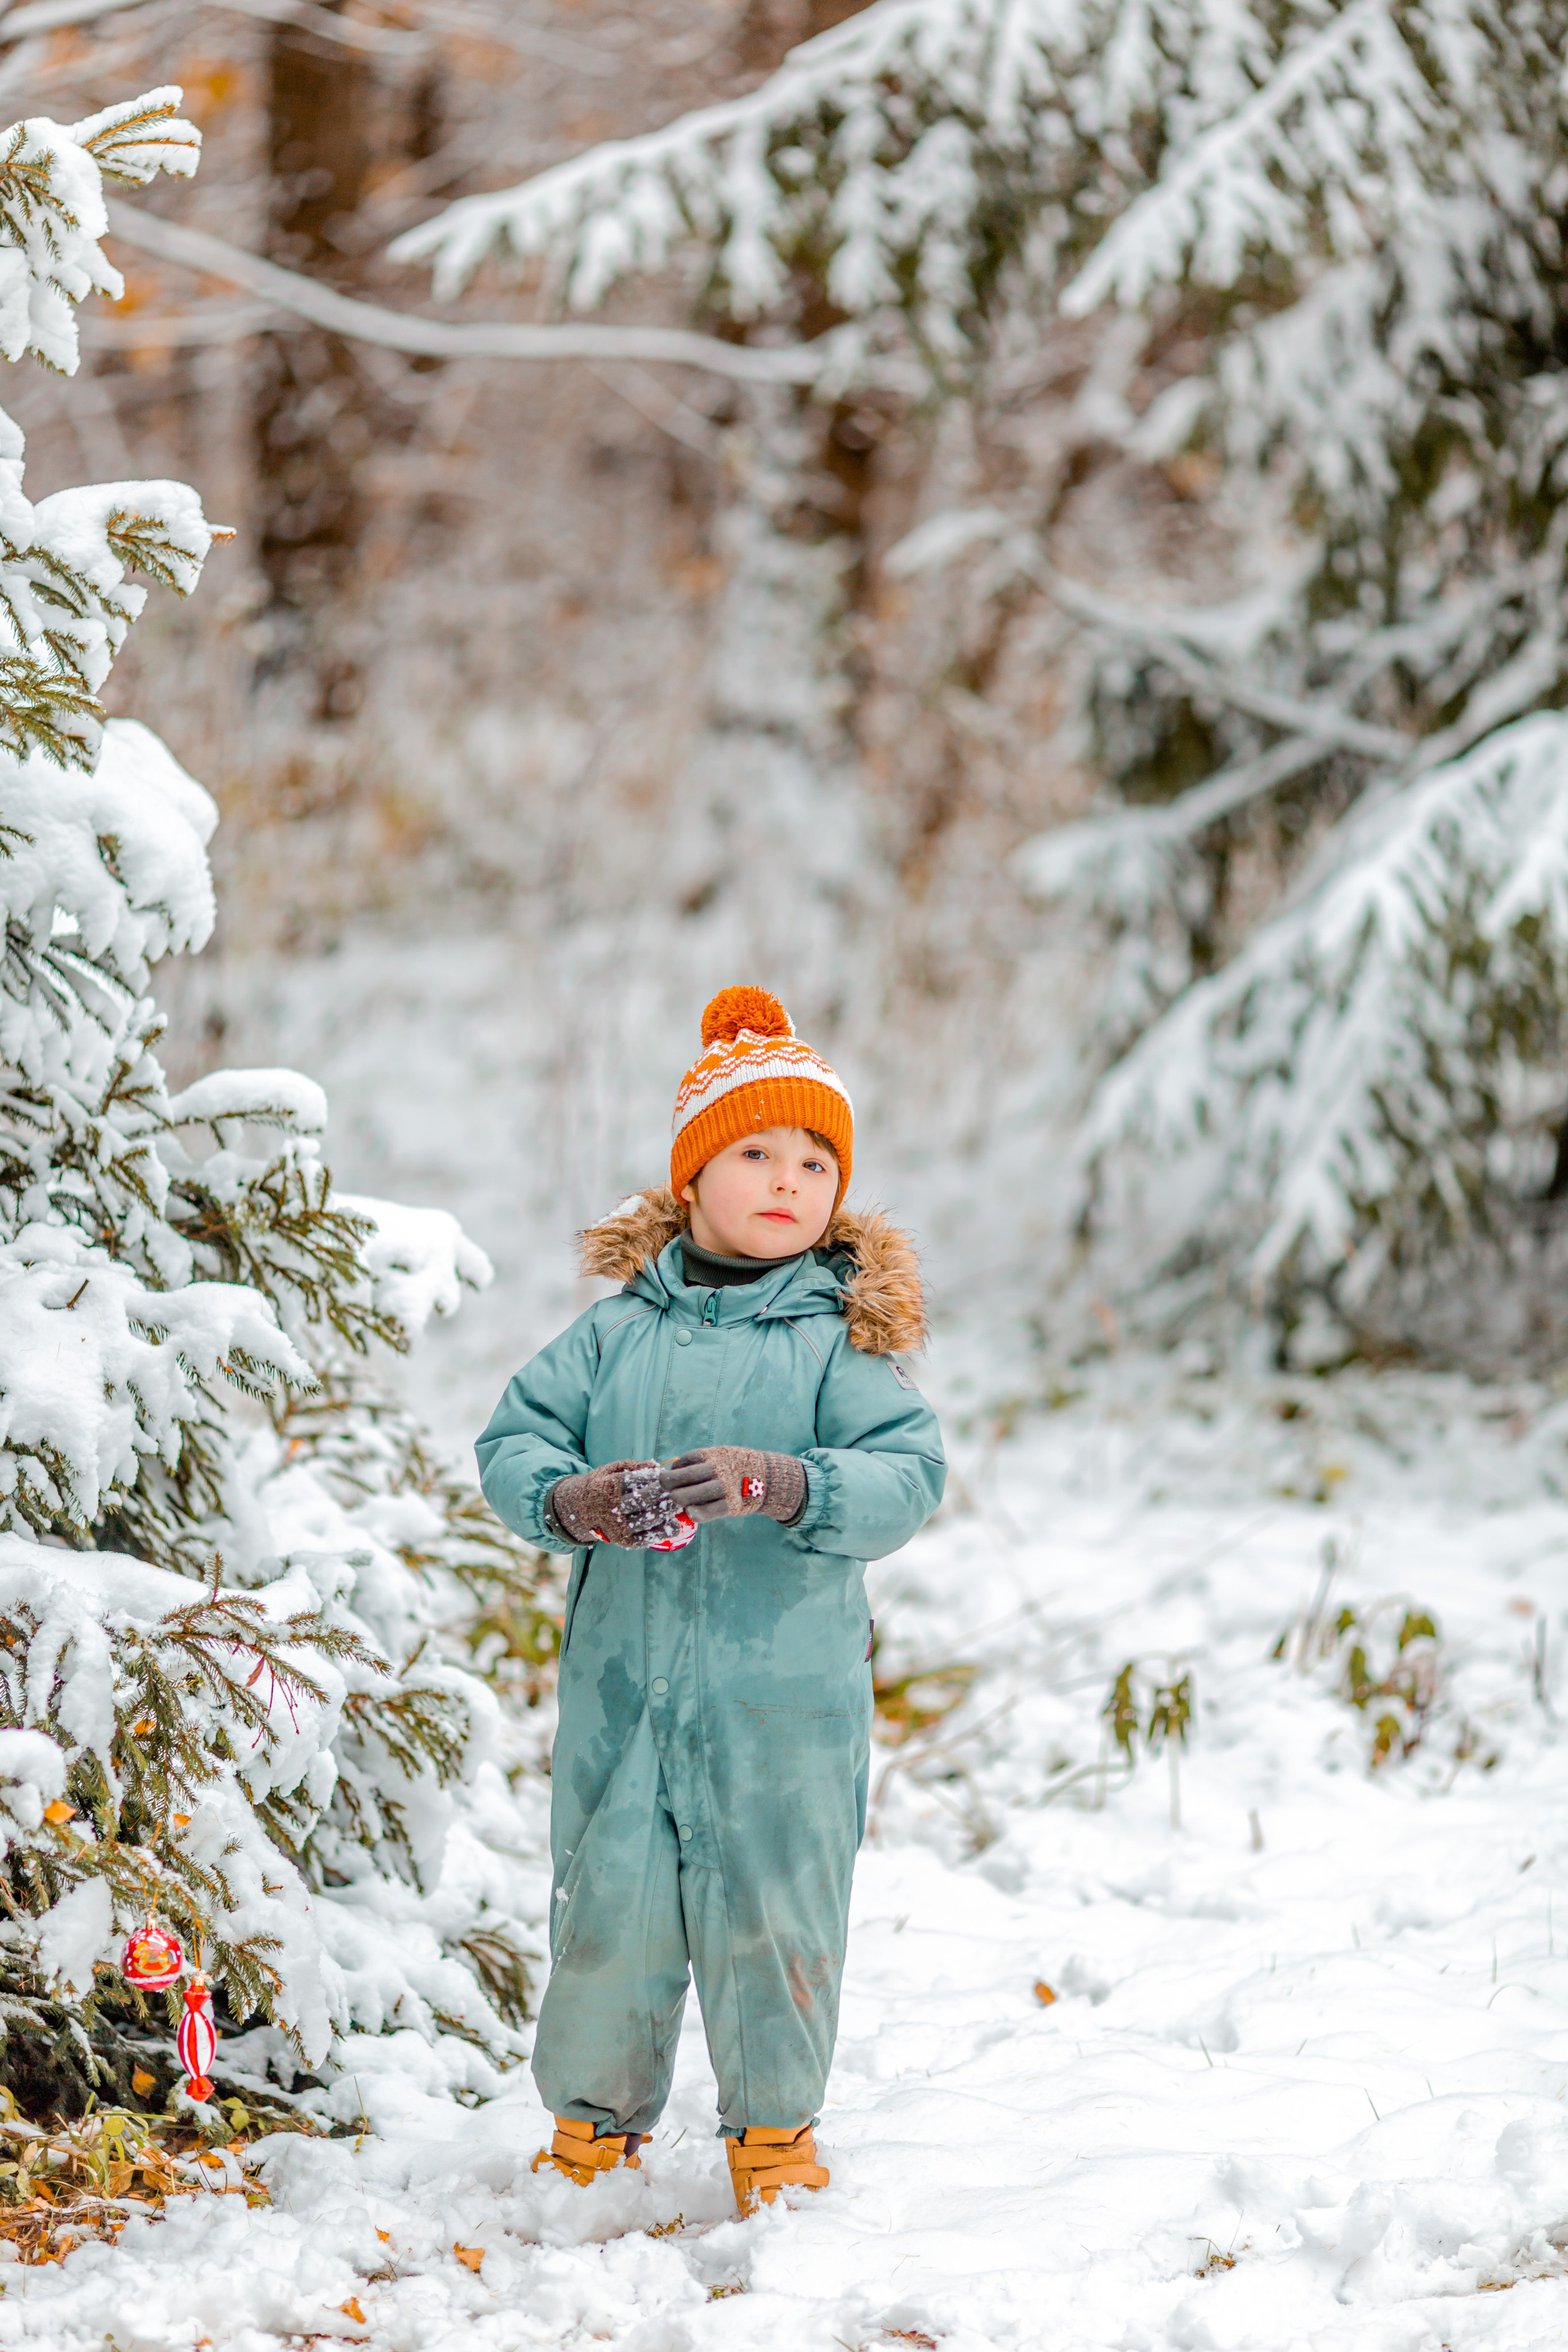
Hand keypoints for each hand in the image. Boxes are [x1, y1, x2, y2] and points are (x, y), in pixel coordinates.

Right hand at [550, 1461, 693, 1548]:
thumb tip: (656, 1465)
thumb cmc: (601, 1485)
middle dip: (663, 1493)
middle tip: (677, 1488)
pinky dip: (661, 1532)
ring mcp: (618, 1527)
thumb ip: (633, 1466)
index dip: (652, 1477)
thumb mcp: (611, 1470)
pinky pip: (645, 1539)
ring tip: (679, 1504)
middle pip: (642, 1500)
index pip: (634, 1480)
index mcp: (608, 1488)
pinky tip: (673, 1525)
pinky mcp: (624, 1541)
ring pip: (646, 1520)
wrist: (580, 1511)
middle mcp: (612, 1509)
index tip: (665, 1475)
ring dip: (666, 1512)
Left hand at [660, 1446, 805, 1526]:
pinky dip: (698, 1512)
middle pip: (687, 1476)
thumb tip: (675, 1470)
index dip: (675, 1468)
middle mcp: (719, 1469)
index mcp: (715, 1455)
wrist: (768, 1477)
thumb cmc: (738, 1467)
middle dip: (670, 1483)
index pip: (688, 1459)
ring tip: (675, 1499)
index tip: (670, 1474)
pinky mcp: (732, 1505)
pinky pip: (710, 1511)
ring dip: (680, 1498)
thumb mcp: (722, 1455)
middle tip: (665, 1487)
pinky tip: (690, 1512)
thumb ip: (702, 1462)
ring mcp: (725, 1487)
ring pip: (695, 1494)